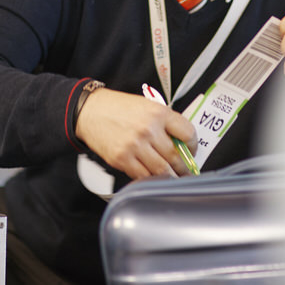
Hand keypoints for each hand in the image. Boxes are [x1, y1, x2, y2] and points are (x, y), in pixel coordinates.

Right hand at [74, 88, 197, 179]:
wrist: (91, 111)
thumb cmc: (118, 108)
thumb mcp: (147, 105)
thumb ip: (165, 122)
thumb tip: (181, 142)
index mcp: (158, 113)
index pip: (187, 133)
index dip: (193, 145)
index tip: (192, 150)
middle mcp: (148, 129)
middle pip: (176, 156)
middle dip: (184, 167)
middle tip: (186, 170)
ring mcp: (135, 146)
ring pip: (162, 170)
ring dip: (171, 176)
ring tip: (174, 177)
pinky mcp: (122, 159)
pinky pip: (143, 176)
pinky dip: (151, 179)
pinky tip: (154, 177)